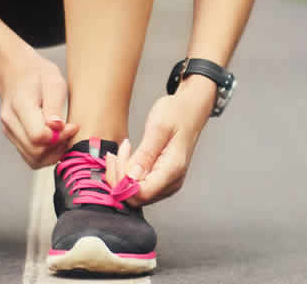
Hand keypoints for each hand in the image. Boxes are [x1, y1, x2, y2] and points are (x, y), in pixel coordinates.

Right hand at [0, 47, 79, 167]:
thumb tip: (57, 128)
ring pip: (33, 159)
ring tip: (63, 137)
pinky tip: (55, 140)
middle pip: (36, 152)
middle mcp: (10, 122)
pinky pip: (30, 156)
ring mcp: (9, 131)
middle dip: (58, 147)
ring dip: (53, 154)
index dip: (60, 137)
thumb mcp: (53, 81)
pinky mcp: (13, 137)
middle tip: (70, 132)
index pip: (39, 136)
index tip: (72, 126)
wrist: (14, 71)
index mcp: (20, 105)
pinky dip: (45, 154)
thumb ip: (55, 105)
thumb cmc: (37, 74)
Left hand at [125, 77, 216, 205]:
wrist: (190, 110)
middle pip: (136, 197)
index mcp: (173, 169)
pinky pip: (140, 186)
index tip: (118, 157)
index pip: (141, 193)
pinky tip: (127, 156)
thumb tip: (131, 177)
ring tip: (123, 150)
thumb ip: (144, 155)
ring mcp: (168, 182)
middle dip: (119, 177)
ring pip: (136, 194)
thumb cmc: (177, 114)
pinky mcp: (162, 179)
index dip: (122, 181)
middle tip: (116, 152)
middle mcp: (172, 181)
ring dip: (122, 175)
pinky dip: (128, 174)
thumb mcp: (157, 128)